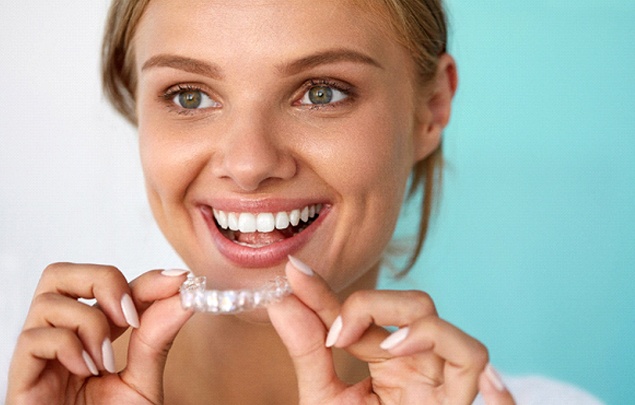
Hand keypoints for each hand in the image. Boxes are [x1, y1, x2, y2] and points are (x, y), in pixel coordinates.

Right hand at [6, 263, 192, 403]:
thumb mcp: (143, 382)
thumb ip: (157, 339)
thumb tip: (184, 295)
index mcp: (92, 337)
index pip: (110, 287)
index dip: (144, 278)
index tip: (179, 281)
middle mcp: (62, 340)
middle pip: (61, 274)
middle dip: (102, 280)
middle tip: (130, 316)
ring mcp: (38, 358)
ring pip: (48, 299)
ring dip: (90, 323)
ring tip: (106, 362)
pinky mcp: (20, 380)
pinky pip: (33, 338)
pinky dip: (68, 347)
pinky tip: (86, 372)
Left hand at [268, 257, 515, 404]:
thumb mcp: (323, 398)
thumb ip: (307, 351)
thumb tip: (280, 302)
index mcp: (389, 358)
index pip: (365, 311)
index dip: (329, 292)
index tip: (296, 274)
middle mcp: (419, 365)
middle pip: (418, 306)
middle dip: (376, 304)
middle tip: (337, 335)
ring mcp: (441, 385)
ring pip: (457, 337)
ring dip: (421, 329)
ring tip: (385, 348)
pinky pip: (475, 366)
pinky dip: (465, 359)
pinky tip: (416, 355)